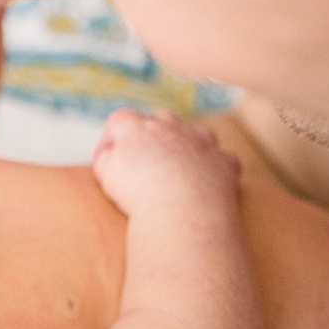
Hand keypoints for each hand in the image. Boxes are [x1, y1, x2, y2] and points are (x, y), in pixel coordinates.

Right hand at [91, 108, 240, 216]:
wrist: (181, 209)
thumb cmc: (138, 194)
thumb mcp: (106, 173)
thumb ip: (106, 157)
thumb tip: (110, 152)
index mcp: (137, 127)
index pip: (119, 120)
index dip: (112, 138)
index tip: (109, 157)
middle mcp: (170, 126)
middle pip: (159, 118)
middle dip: (152, 135)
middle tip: (144, 162)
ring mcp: (200, 140)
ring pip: (194, 133)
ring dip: (186, 146)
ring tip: (177, 170)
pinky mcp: (222, 160)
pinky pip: (221, 159)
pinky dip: (214, 168)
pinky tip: (206, 184)